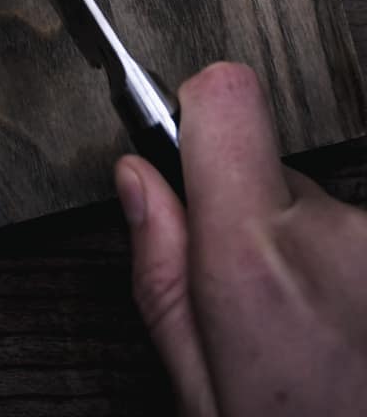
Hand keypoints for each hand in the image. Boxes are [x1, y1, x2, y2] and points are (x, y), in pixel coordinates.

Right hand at [116, 62, 366, 416]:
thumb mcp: (203, 397)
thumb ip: (163, 275)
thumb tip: (138, 184)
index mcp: (255, 260)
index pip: (226, 96)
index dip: (200, 113)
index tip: (191, 145)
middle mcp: (334, 240)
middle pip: (277, 172)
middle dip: (263, 221)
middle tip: (267, 311)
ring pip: (333, 219)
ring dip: (324, 265)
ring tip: (328, 348)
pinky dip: (358, 287)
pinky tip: (354, 347)